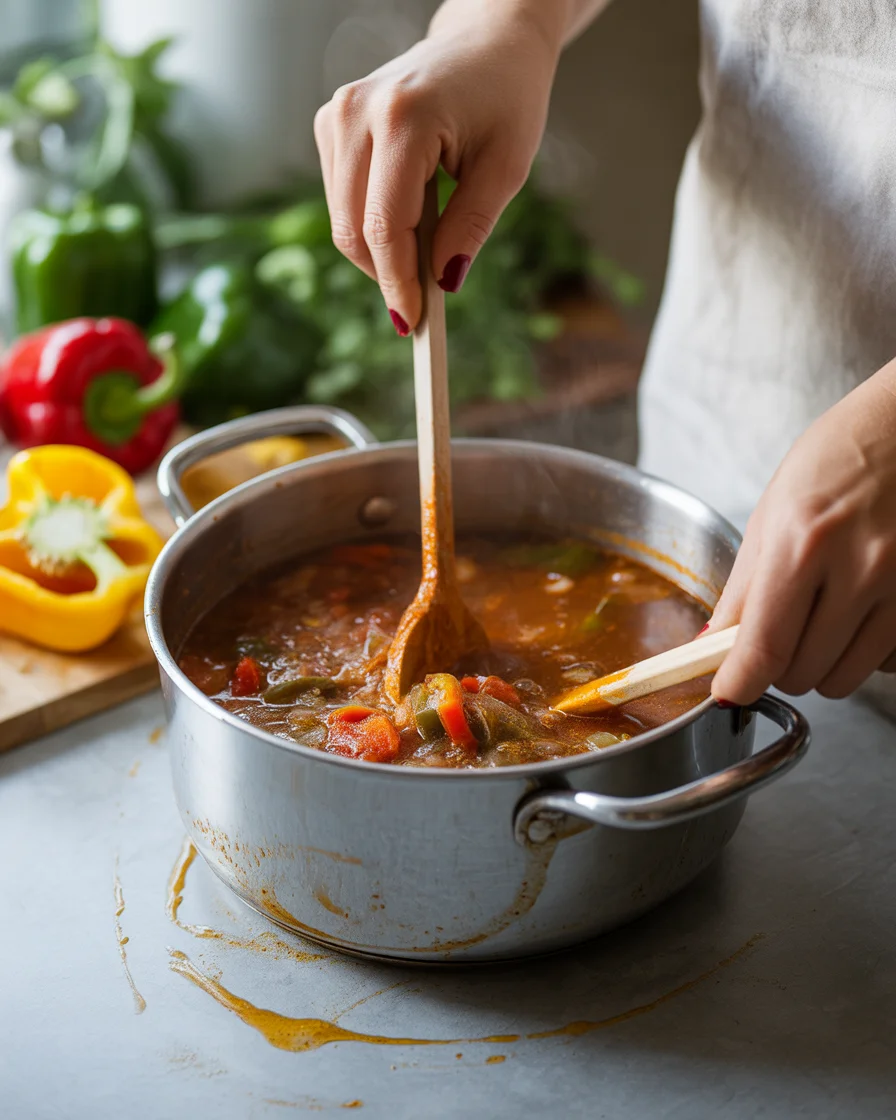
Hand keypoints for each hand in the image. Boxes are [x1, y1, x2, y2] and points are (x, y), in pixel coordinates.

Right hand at [313, 3, 560, 332]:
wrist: (485, 40)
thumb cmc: (506, 97)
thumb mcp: (507, 167)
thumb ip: (472, 226)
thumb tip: (443, 282)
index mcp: (404, 117)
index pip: (386, 224)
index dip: (397, 282)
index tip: (412, 323)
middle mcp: (357, 111)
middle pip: (354, 228)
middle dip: (387, 274)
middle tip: (423, 303)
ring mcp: (336, 114)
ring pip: (343, 219)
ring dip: (380, 251)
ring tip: (427, 244)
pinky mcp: (330, 123)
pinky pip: (342, 200)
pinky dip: (371, 224)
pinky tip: (410, 212)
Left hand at [709, 360, 895, 704]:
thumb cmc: (843, 456)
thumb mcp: (775, 510)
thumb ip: (745, 586)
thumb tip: (713, 645)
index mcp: (805, 540)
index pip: (764, 646)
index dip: (739, 682)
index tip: (728, 691)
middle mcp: (861, 568)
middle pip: (802, 672)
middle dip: (779, 664)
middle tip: (779, 629)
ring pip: (846, 678)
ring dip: (823, 662)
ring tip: (823, 614)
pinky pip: (887, 664)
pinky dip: (866, 652)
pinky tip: (864, 611)